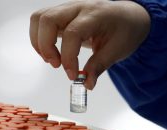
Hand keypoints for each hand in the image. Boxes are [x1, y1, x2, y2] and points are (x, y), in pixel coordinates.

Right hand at [30, 0, 149, 89]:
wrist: (127, 17)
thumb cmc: (125, 31)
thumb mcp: (117, 51)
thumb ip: (99, 67)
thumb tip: (86, 85)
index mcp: (96, 15)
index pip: (72, 33)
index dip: (68, 57)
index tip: (72, 76)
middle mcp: (79, 7)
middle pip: (48, 20)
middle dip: (46, 47)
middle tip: (56, 65)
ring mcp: (69, 9)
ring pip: (40, 18)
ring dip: (39, 42)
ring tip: (52, 59)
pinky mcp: (64, 16)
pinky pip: (42, 22)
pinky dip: (40, 38)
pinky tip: (51, 52)